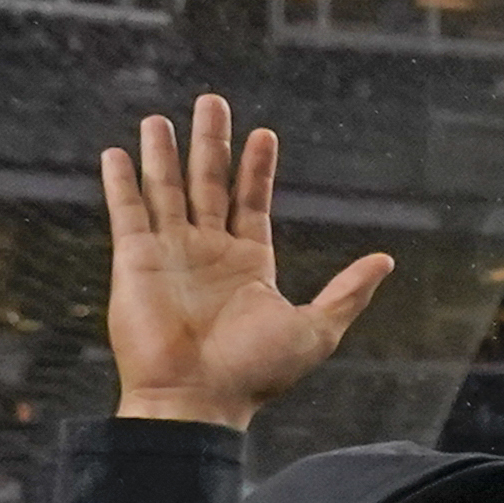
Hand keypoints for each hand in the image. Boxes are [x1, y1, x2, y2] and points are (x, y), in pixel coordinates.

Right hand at [100, 94, 394, 429]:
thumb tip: (386, 260)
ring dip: (164, 154)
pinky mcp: (135, 262)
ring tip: (159, 118)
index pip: (251, 202)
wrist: (198, 401)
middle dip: (211, 143)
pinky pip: (127, 213)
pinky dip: (122, 183)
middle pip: (208, 184)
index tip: (263, 134)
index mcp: (248, 265)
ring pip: (166, 191)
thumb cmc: (255, 373)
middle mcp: (207, 253)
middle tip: (213, 101)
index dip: (256, 168)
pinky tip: (117, 154)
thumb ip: (348, 291)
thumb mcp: (316, 328)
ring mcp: (170, 256)